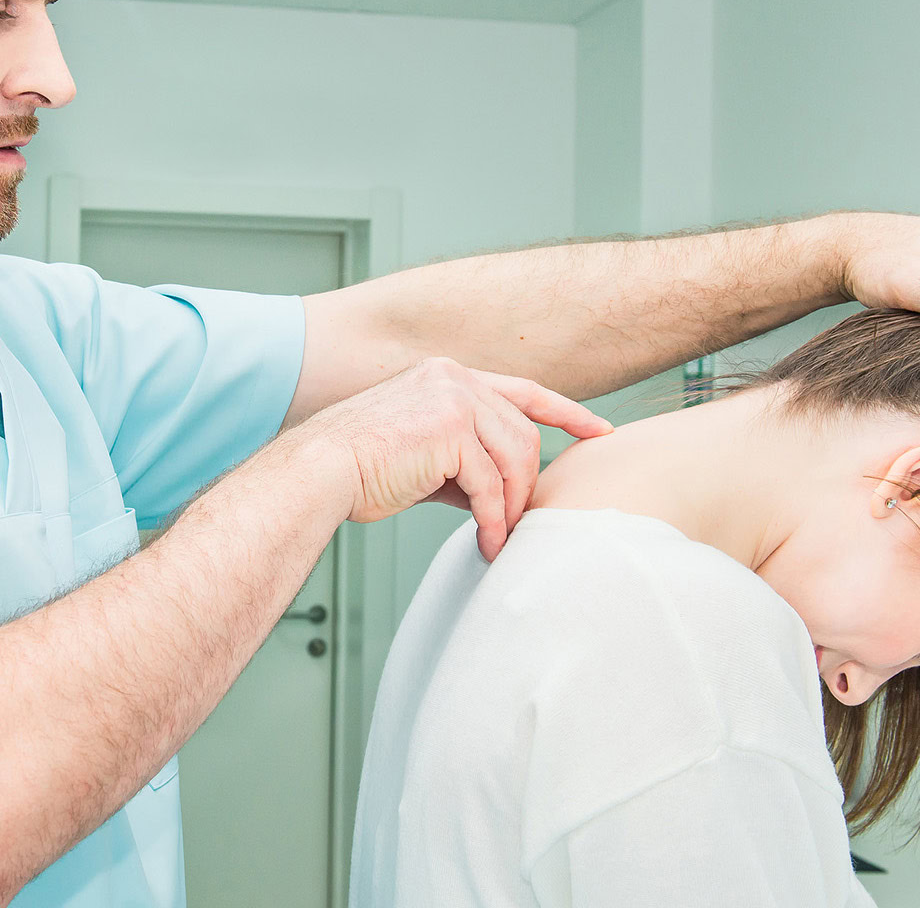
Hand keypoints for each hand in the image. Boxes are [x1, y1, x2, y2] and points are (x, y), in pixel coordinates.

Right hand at [296, 358, 610, 559]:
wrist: (319, 471)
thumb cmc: (360, 469)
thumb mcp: (423, 454)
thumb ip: (465, 460)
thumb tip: (500, 495)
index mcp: (448, 377)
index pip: (523, 390)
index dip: (567, 412)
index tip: (600, 432)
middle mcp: (455, 378)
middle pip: (523, 434)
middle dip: (527, 485)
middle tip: (517, 525)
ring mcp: (454, 399)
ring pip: (514, 458)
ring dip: (512, 506)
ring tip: (500, 537)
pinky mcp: (450, 429)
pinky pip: (490, 483)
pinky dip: (495, 518)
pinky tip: (488, 541)